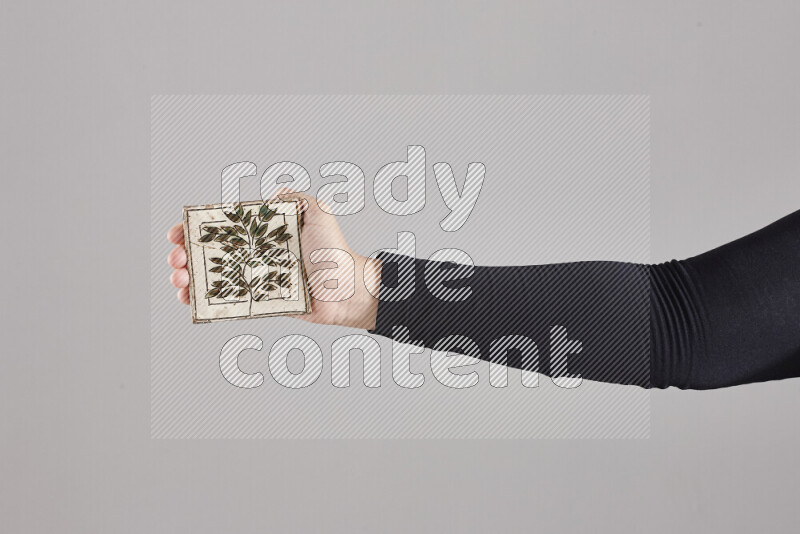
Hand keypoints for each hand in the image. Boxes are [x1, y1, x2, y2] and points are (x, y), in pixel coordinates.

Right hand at [167, 190, 380, 328]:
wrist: (348, 287)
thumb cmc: (334, 250)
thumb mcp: (319, 213)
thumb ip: (297, 199)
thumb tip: (273, 195)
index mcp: (261, 235)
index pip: (221, 229)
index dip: (195, 230)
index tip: (178, 232)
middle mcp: (254, 256)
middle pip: (209, 255)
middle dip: (185, 256)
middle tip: (176, 260)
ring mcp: (254, 280)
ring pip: (211, 280)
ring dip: (188, 279)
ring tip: (179, 280)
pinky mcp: (259, 303)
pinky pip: (226, 304)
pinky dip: (203, 303)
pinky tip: (189, 301)